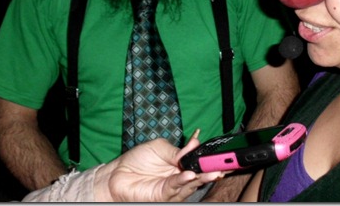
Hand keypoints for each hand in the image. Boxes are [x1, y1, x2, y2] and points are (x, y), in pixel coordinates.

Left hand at [94, 130, 223, 201]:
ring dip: (202, 178)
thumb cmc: (136, 159)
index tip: (219, 155)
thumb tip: (195, 144)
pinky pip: (176, 188)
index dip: (209, 159)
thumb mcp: (159, 147)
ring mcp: (172, 187)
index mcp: (180, 163)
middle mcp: (179, 177)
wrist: (117, 173)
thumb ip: (177, 150)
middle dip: (211, 171)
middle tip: (222, 166)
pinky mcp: (163, 195)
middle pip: (199, 174)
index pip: (198, 162)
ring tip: (212, 171)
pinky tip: (189, 175)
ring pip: (191, 184)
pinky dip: (184, 181)